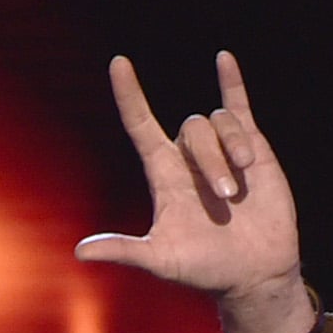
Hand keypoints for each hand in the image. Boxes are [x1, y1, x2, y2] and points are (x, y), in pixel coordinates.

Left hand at [75, 51, 316, 332]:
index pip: (140, 126)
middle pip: (191, 130)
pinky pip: (238, 105)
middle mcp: (188, 158)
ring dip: (230, 148)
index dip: (129, 96)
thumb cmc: (204, 269)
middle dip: (210, 160)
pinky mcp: (251, 148)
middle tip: (226, 198)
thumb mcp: (161, 260)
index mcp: (163, 176)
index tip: (118, 64)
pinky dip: (232, 82)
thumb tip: (80, 253)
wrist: (252, 273)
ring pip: (218, 123)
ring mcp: (220, 150)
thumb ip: (125, 251)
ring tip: (241, 188)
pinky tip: (223, 59)